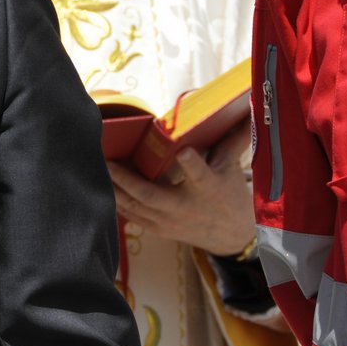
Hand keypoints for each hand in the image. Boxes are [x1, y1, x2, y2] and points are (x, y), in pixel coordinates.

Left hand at [108, 122, 255, 256]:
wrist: (230, 237)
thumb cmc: (230, 196)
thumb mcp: (233, 168)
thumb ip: (233, 139)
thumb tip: (249, 108)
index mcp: (208, 189)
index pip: (200, 175)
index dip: (192, 164)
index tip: (184, 151)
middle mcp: (186, 207)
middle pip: (153, 196)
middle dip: (129, 180)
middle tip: (108, 161)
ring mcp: (169, 221)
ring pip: (137, 207)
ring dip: (115, 189)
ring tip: (97, 169)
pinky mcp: (159, 229)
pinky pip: (132, 217)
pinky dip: (116, 203)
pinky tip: (101, 188)